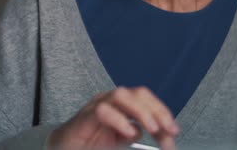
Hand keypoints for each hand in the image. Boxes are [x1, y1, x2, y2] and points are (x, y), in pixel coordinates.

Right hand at [48, 86, 179, 149]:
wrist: (63, 148)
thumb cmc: (91, 143)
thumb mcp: (121, 140)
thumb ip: (137, 134)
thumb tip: (162, 137)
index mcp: (121, 104)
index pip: (146, 99)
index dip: (163, 113)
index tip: (174, 132)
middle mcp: (110, 100)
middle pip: (138, 93)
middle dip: (158, 111)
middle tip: (168, 131)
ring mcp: (96, 105)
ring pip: (122, 95)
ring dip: (142, 112)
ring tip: (153, 130)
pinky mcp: (84, 117)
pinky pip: (102, 111)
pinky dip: (119, 121)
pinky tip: (129, 133)